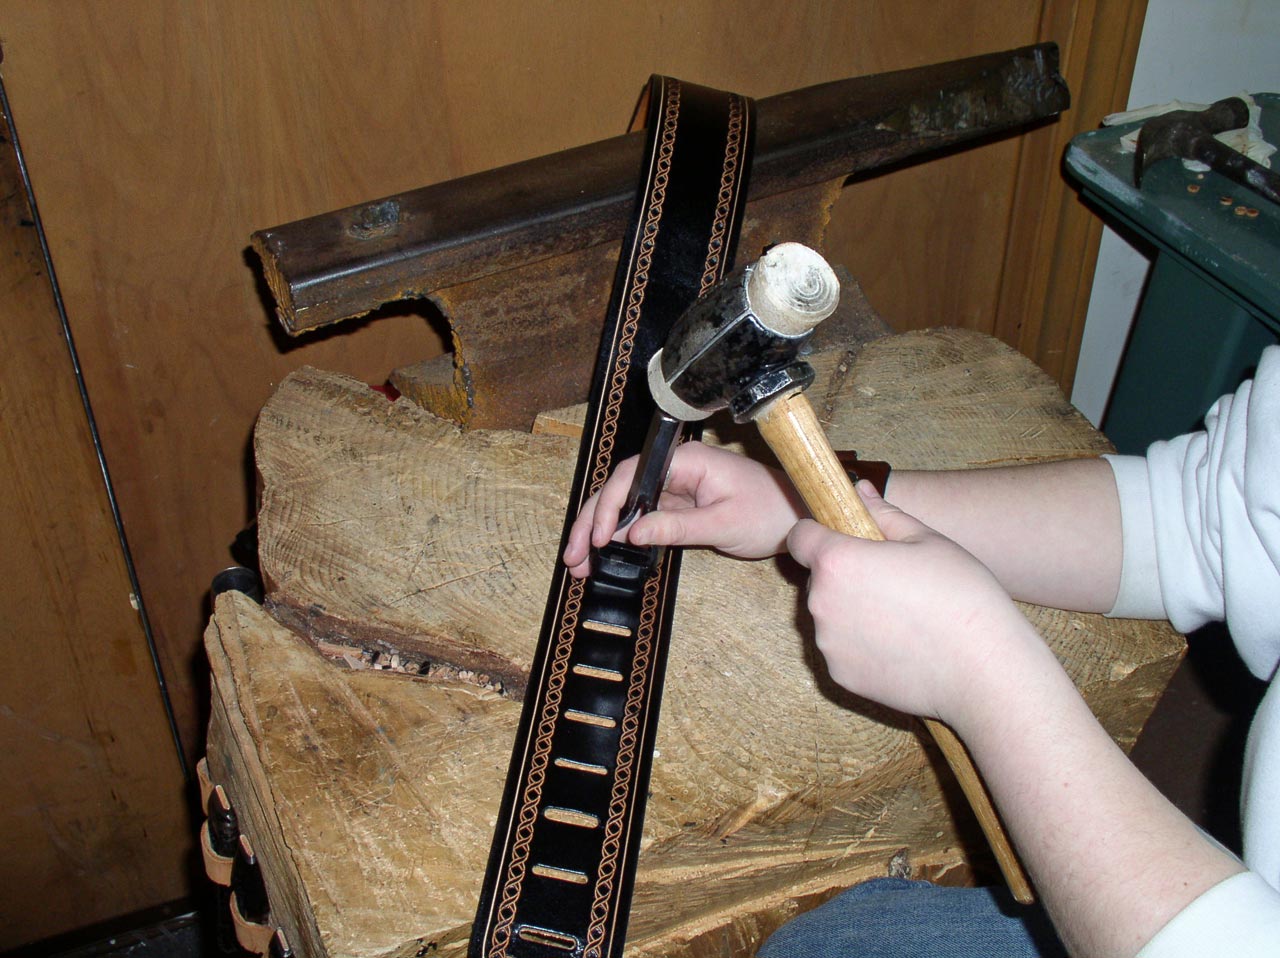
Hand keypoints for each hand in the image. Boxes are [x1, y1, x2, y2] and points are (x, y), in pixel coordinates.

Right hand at [562, 442, 803, 577]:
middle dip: (592, 523)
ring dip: (599, 533)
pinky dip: (620, 537)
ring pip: (625, 505)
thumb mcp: (724, 524)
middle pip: (619, 489)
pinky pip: (640, 516)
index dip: (609, 506)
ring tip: (579, 564)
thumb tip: (632, 535)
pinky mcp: (677, 504)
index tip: (599, 538)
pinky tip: (603, 556)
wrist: (799, 516)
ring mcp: (674, 486)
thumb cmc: (771, 513)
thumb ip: (676, 527)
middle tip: (573, 557)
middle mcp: (675, 468)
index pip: (632, 475)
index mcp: (686, 460)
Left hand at [787, 482, 1044, 727]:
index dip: (819, 533)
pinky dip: (861, 646)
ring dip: (851, 611)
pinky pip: (841, 650)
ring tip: (901, 617)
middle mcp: (821, 603)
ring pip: (830, 615)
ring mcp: (828, 644)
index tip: (843, 538)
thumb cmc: (960, 596)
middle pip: (819, 578)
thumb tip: (861, 490)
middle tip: (890, 580)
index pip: (800, 536)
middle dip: (845, 575)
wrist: (984, 670)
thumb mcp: (927, 540)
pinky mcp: (840, 676)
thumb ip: (884, 514)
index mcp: (838, 561)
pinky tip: (900, 646)